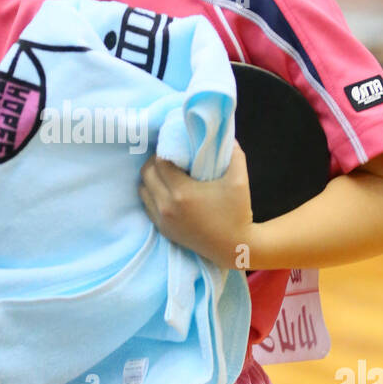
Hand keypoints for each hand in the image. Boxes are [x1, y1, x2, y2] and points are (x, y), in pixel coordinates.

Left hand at [138, 140, 253, 269]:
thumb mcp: (240, 179)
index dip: (165, 150)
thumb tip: (226, 136)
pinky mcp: (163, 229)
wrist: (235, 247)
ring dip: (151, 178)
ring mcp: (162, 220)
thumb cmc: (238, 212)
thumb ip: (234, 153)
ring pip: (143, 189)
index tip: (176, 146)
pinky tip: (167, 190)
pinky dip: (152, 194)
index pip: (160, 161)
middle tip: (170, 157)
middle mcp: (166, 206)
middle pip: (146, 174)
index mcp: (181, 192)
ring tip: (167, 173)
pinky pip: (147, 205)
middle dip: (155, 162)